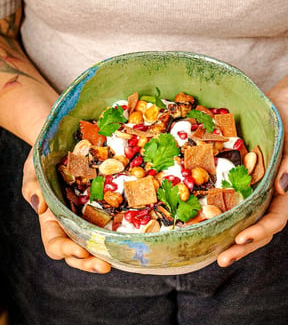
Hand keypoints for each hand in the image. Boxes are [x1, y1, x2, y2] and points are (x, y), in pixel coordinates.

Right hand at [22, 148, 110, 272]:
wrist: (60, 145)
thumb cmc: (42, 160)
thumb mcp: (33, 172)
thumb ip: (33, 189)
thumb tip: (40, 207)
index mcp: (51, 221)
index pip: (55, 244)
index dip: (66, 250)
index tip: (80, 249)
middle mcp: (70, 224)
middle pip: (77, 252)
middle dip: (89, 262)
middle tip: (105, 265)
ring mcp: (87, 216)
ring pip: (95, 242)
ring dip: (105, 253)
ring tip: (118, 258)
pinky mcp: (103, 206)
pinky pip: (110, 222)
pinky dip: (118, 232)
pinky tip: (130, 235)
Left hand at [217, 87, 287, 266]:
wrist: (279, 108)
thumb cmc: (286, 122)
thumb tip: (285, 188)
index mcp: (286, 188)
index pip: (275, 218)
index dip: (259, 231)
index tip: (240, 238)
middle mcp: (273, 194)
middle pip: (261, 229)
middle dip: (243, 247)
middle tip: (221, 259)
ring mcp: (260, 191)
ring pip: (250, 222)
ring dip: (235, 240)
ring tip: (216, 254)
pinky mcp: (247, 183)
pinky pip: (240, 206)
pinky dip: (229, 220)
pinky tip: (213, 227)